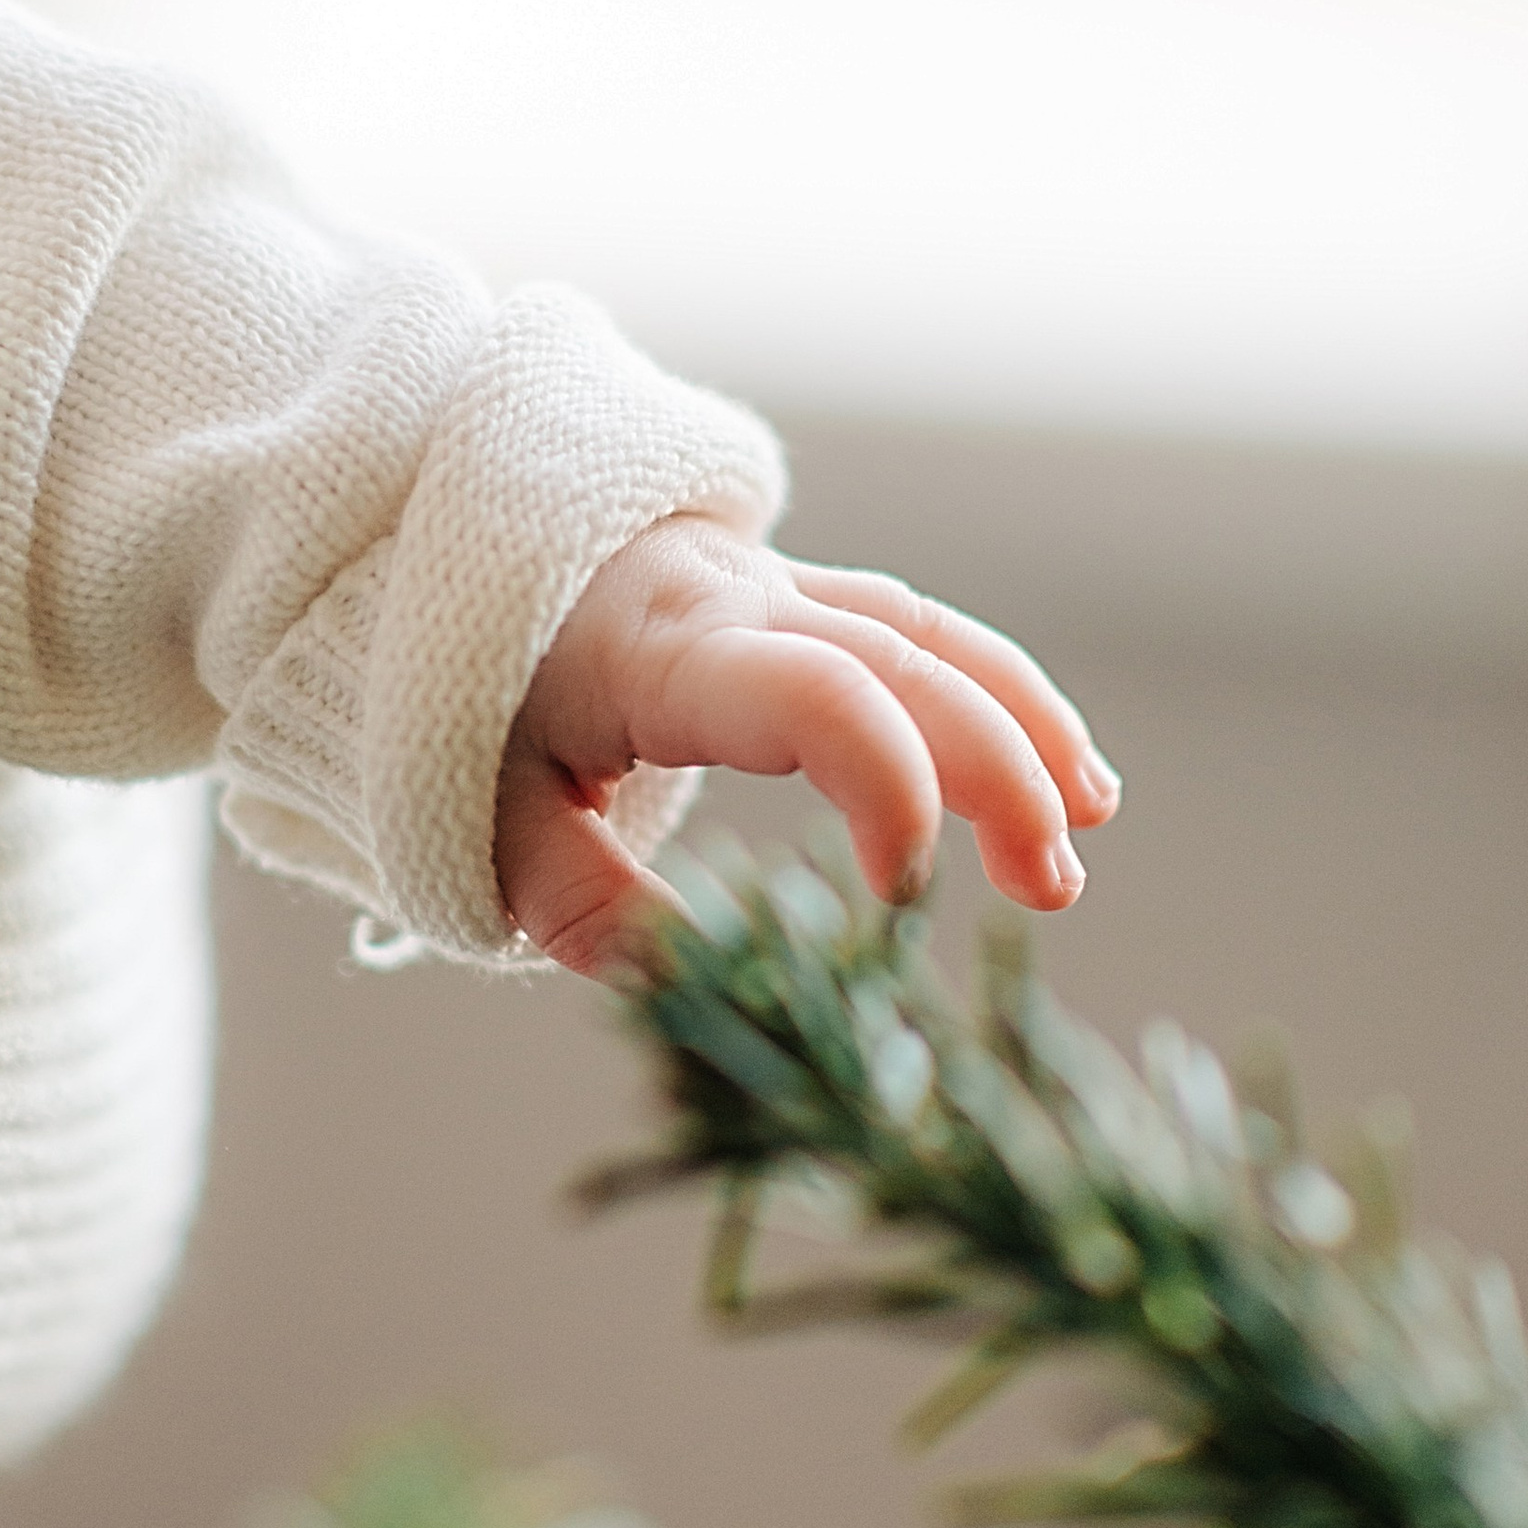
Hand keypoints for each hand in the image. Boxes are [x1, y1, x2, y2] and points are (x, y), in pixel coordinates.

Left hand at [495, 518, 1119, 978]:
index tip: (903, 900)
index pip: (811, 694)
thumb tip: (685, 981)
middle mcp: (733, 599)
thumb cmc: (460, 698)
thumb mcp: (476, 812)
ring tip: (1085, 823)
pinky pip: (917, 628)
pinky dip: (997, 692)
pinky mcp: (794, 592)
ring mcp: (772, 584)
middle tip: (1052, 886)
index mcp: (658, 651)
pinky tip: (1059, 767)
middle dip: (994, 770)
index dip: (884, 784)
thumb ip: (577, 902)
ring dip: (1021, 723)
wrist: (442, 547)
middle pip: (900, 662)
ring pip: (927, 631)